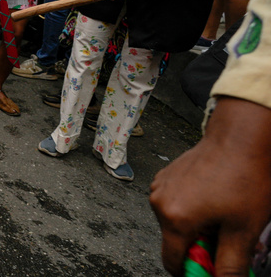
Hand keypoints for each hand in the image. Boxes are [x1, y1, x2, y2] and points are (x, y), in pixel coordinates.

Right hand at [150, 97, 270, 275]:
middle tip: (227, 236)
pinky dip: (193, 210)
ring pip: (176, 223)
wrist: (240, 139)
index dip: (193, 272)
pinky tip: (215, 200)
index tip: (212, 269)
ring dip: (197, 227)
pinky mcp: (166, 177)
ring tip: (223, 214)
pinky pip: (175, 205)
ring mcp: (161, 187)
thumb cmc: (243, 177)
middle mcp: (160, 202)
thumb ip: (230, 265)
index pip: (172, 262)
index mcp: (174, 218)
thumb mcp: (243, 230)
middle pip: (176, 242)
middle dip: (200, 246)